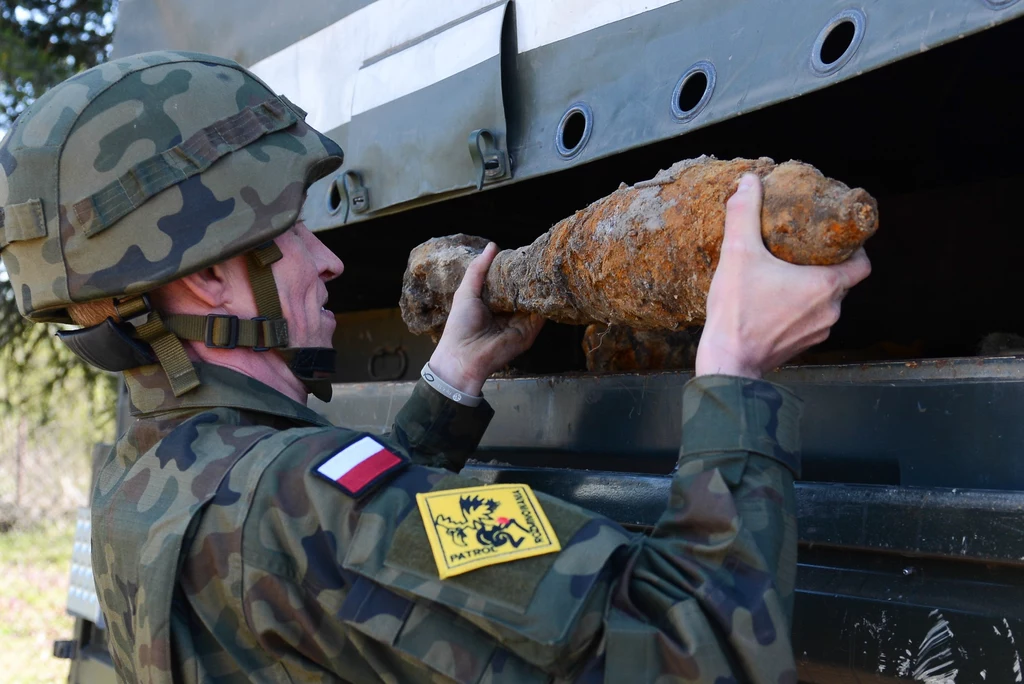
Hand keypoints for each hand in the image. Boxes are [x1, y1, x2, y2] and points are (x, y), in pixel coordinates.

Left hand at [429, 243, 544, 394]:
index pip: (509, 283)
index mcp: (493, 303)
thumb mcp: (467, 292)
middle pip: (523, 292)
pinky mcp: (528, 333)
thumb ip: (479, 269)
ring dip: (540, 289)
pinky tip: (549, 287)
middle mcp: (508, 312)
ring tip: (548, 269)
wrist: (463, 357)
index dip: (515, 270)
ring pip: (534, 302)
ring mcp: (520, 323)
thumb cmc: (460, 325)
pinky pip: (541, 316)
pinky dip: (545, 303)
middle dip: (530, 278)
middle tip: (540, 258)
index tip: (525, 254)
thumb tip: (493, 245)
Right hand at [695, 173, 871, 378]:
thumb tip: (750, 182)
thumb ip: (744, 214)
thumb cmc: (737, 311)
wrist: (727, 363)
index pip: (862, 263)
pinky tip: (774, 301)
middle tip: (804, 250)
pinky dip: (799, 309)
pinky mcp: (801, 346)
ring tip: (787, 274)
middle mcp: (831, 311)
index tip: (834, 238)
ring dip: (811, 288)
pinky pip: (810, 321)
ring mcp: (818, 332)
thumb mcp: (738, 253)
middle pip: (842, 281)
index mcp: (827, 285)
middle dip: (827, 265)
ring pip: (826, 303)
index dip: (855, 248)